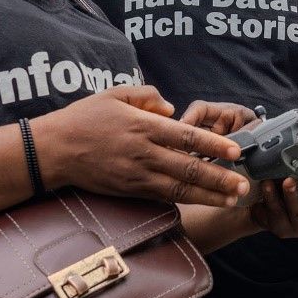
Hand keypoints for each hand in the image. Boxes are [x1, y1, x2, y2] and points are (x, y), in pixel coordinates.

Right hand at [33, 86, 248, 206]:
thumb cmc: (84, 118)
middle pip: (190, 168)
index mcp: (144, 126)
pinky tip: (204, 204)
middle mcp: (144, 153)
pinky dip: (187, 202)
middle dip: (220, 178)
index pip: (188, 137)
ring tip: (233, 200)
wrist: (53, 150)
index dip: (215, 146)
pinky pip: (163, 197)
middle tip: (244, 185)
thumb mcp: (114, 93)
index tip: (237, 151)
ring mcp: (137, 175)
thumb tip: (171, 108)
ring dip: (209, 196)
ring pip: (180, 189)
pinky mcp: (130, 189)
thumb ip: (147, 96)